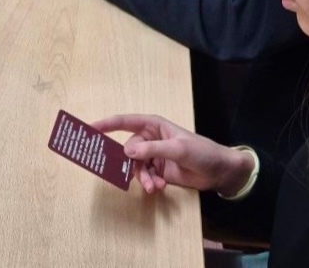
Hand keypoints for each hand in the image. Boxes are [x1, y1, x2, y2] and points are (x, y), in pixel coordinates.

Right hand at [93, 114, 255, 195]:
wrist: (219, 171)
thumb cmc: (201, 151)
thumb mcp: (177, 148)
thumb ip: (152, 149)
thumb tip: (127, 150)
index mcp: (154, 125)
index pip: (125, 122)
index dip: (106, 124)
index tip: (89, 129)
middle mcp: (151, 139)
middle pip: (128, 149)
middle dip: (130, 164)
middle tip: (129, 176)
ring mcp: (154, 156)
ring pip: (136, 167)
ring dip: (143, 178)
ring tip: (154, 187)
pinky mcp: (159, 171)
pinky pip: (145, 177)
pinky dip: (150, 183)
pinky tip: (160, 188)